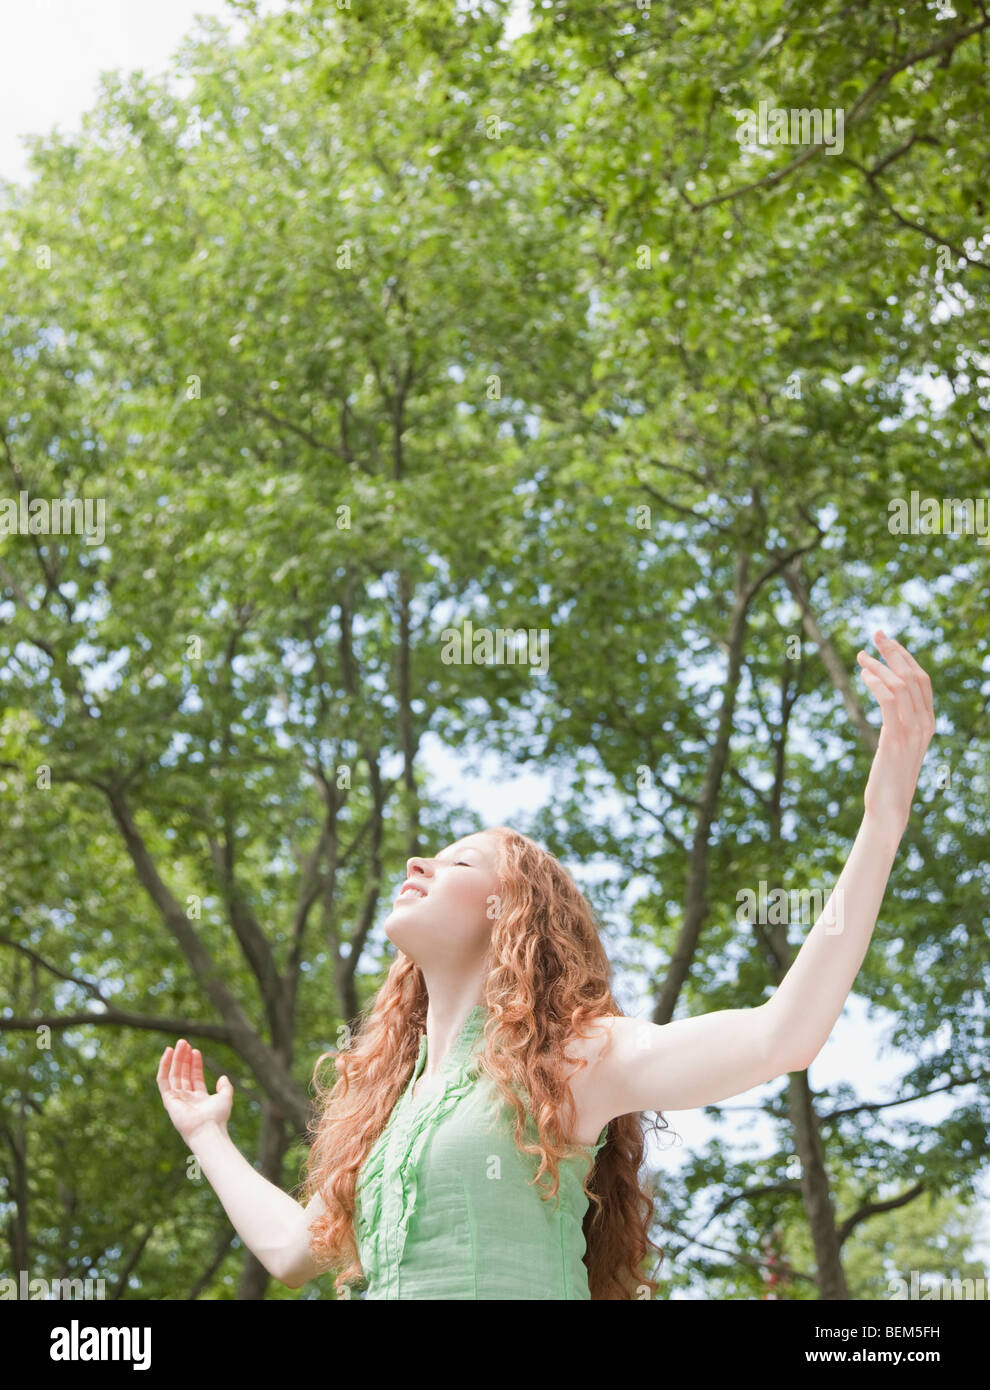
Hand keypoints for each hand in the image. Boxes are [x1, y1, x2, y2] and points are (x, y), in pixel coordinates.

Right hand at [157, 1039, 233, 1143]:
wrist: (207, 1129)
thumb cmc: (217, 1117)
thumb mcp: (225, 1098)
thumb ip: (225, 1087)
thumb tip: (222, 1077)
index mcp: (199, 1099)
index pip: (195, 1077)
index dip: (195, 1064)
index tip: (196, 1050)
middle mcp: (186, 1099)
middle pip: (183, 1074)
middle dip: (184, 1058)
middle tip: (185, 1042)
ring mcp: (176, 1099)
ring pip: (174, 1074)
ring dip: (176, 1058)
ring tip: (180, 1043)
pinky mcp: (168, 1100)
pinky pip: (163, 1080)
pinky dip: (164, 1066)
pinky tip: (168, 1053)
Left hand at [856, 631, 934, 839]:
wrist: (889, 807)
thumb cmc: (888, 777)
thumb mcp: (896, 743)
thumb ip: (897, 721)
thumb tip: (884, 698)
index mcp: (928, 722)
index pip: (921, 679)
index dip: (904, 656)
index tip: (885, 641)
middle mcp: (925, 724)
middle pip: (914, 675)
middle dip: (894, 651)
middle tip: (875, 634)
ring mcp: (913, 731)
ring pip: (901, 685)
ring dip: (879, 665)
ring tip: (860, 656)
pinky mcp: (895, 739)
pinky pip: (889, 701)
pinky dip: (876, 682)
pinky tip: (863, 674)